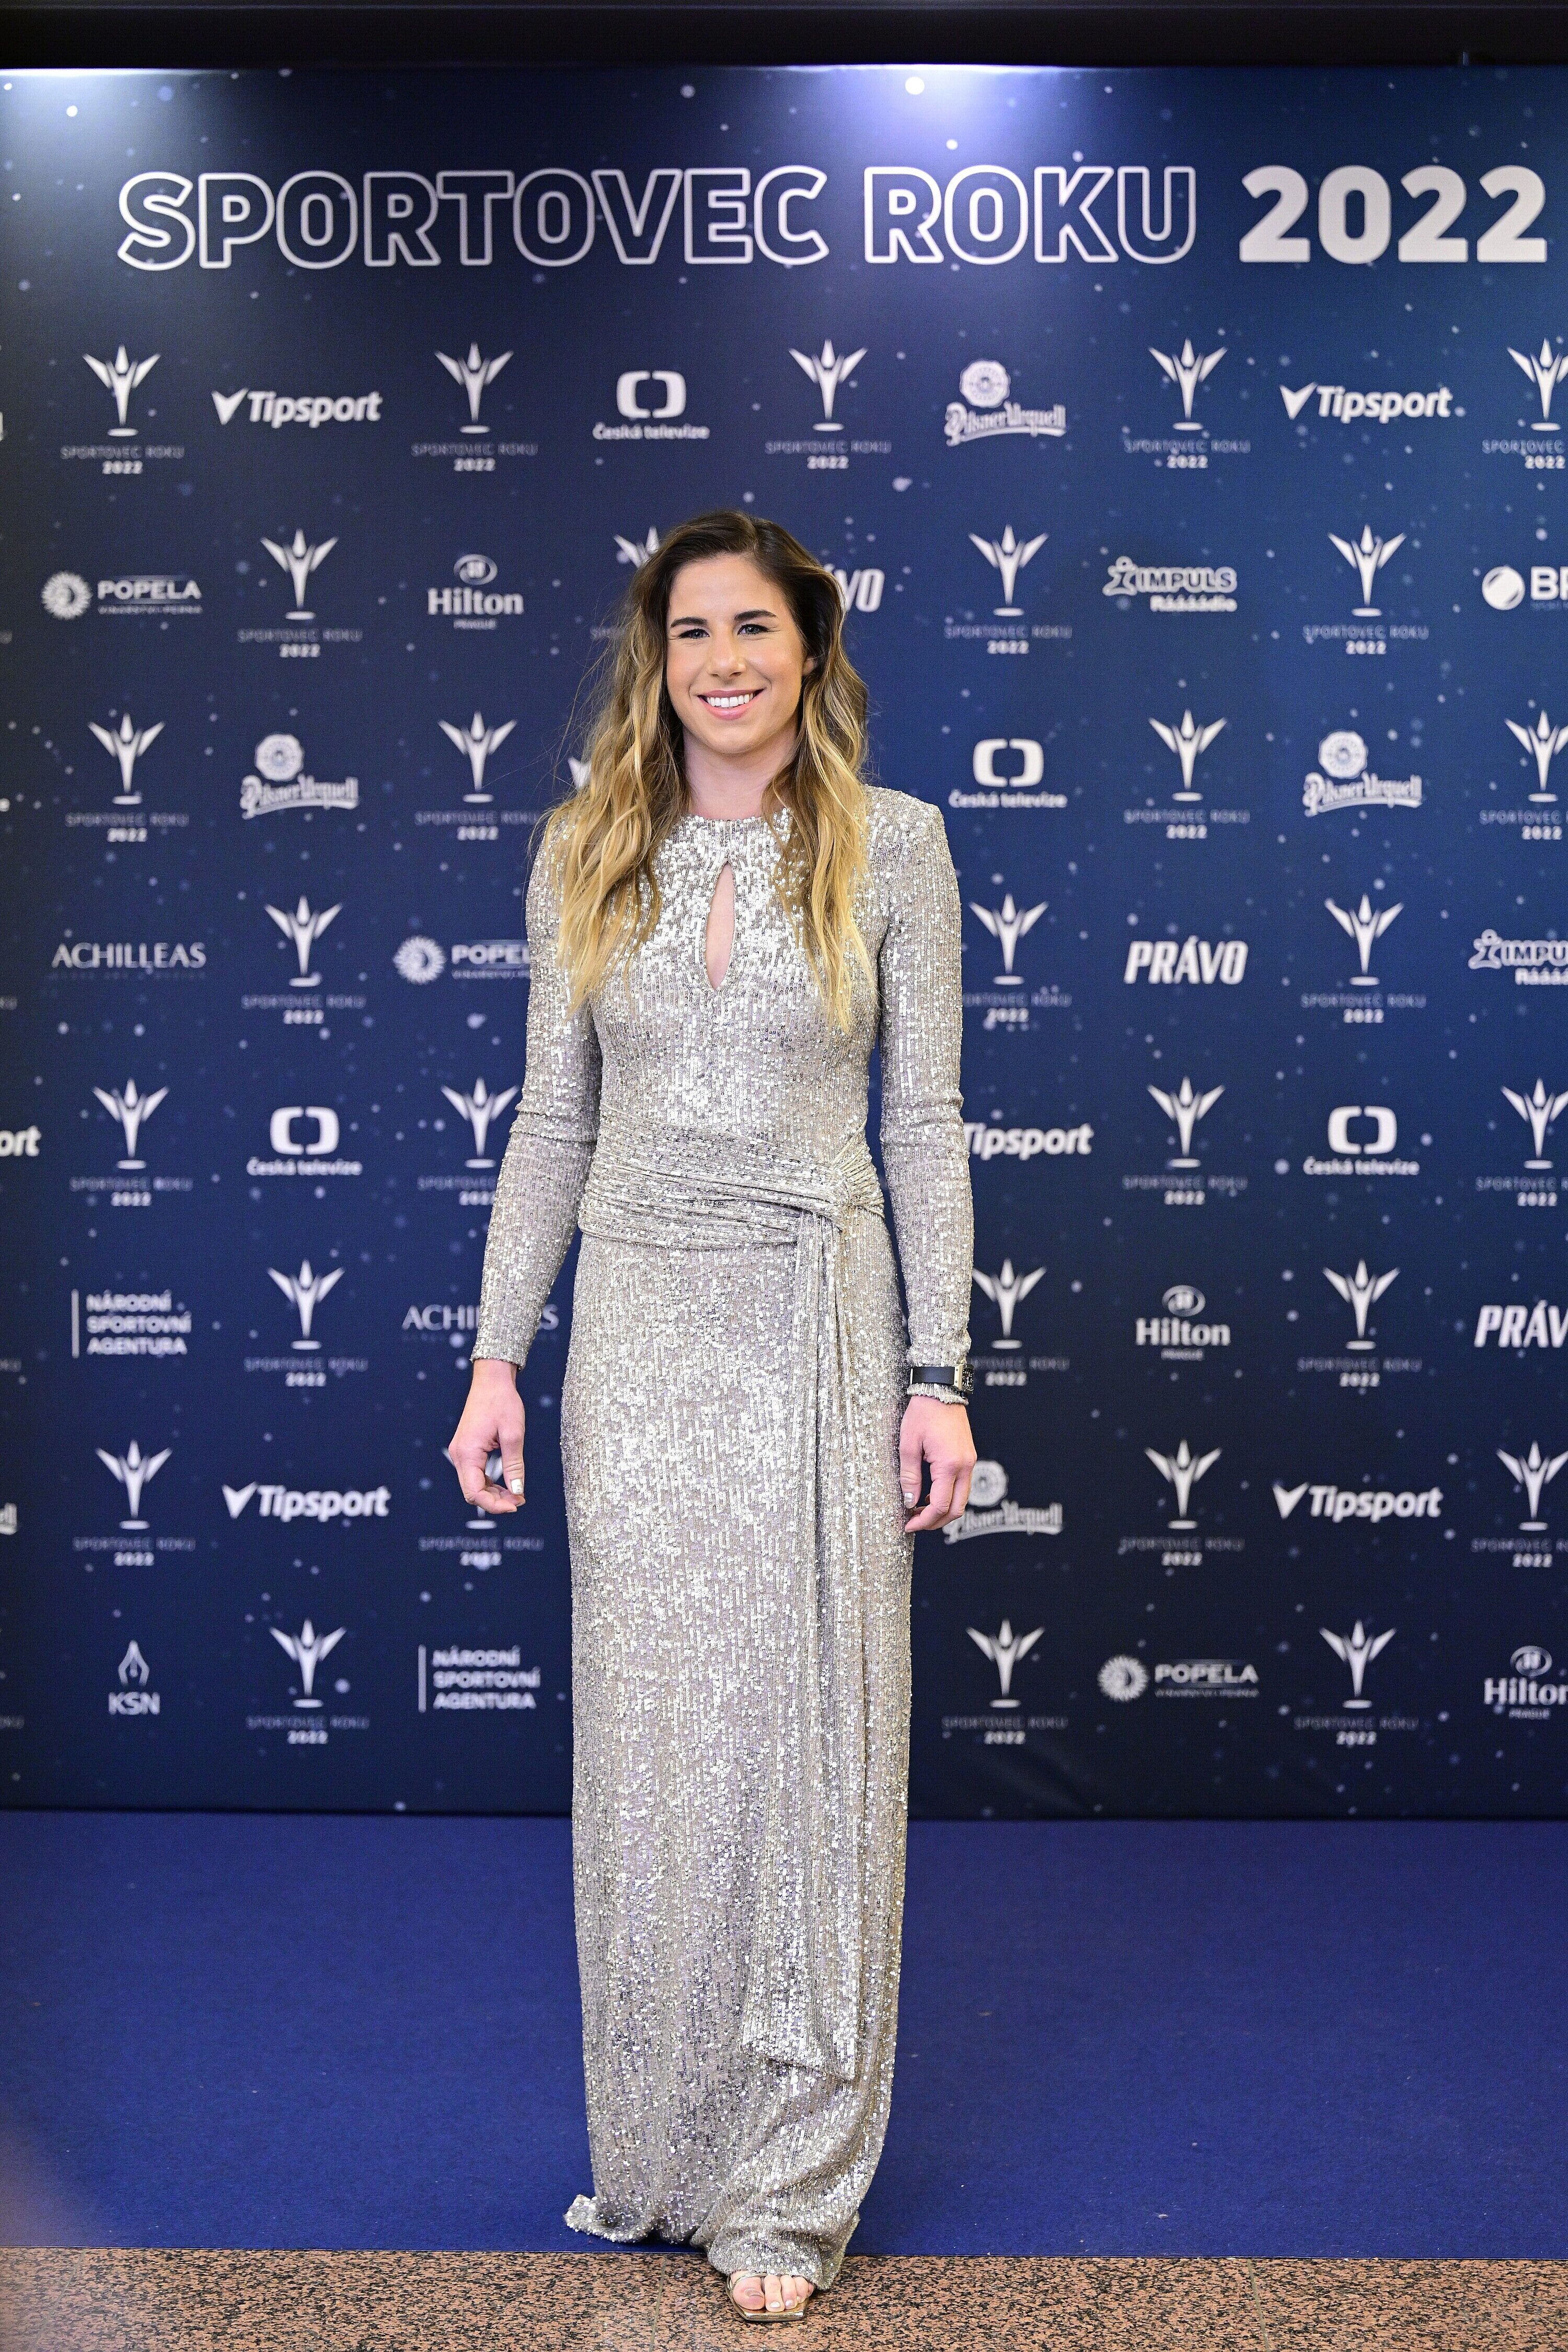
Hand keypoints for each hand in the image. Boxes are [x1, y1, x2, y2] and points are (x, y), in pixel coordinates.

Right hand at [447, 1358, 525, 1514]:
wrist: (491, 1381)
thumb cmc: (502, 1402)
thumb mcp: (513, 1435)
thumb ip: (514, 1465)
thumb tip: (517, 1491)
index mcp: (467, 1452)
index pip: (474, 1492)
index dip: (494, 1504)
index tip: (515, 1505)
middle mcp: (459, 1454)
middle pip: (472, 1491)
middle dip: (495, 1501)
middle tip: (519, 1501)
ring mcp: (461, 1452)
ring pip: (474, 1484)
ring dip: (493, 1493)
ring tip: (516, 1494)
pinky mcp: (467, 1449)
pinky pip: (475, 1474)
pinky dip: (490, 1482)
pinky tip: (506, 1484)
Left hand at [899, 1395, 976, 1532]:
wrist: (941, 1390)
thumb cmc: (923, 1413)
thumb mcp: (908, 1445)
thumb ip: (909, 1477)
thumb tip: (909, 1502)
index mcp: (950, 1465)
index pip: (940, 1506)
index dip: (924, 1520)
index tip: (908, 1525)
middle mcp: (965, 1466)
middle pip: (956, 1509)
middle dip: (935, 1522)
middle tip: (915, 1523)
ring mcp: (969, 1462)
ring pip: (961, 1499)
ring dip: (942, 1510)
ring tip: (919, 1510)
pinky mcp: (968, 1457)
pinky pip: (961, 1486)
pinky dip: (948, 1496)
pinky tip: (930, 1495)